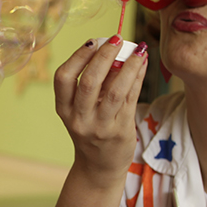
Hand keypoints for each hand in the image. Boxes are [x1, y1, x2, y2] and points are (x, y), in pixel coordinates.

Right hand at [53, 37, 146, 187]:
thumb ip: (94, 82)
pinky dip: (137, 78)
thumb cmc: (91, 130)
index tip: (93, 41)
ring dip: (128, 66)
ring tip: (138, 49)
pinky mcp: (121, 131)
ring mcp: (100, 127)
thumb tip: (113, 48)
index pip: (63, 78)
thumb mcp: (83, 109)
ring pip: (115, 90)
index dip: (78, 57)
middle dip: (104, 56)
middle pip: (89, 82)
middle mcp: (79, 119)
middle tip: (117, 38)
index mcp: (64, 109)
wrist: (99, 167)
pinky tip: (142, 64)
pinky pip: (131, 99)